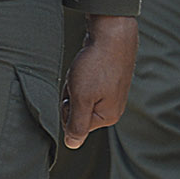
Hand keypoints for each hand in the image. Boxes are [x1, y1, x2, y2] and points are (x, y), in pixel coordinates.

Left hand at [61, 15, 140, 148]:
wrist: (112, 33)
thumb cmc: (96, 65)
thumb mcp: (82, 98)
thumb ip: (77, 124)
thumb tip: (72, 145)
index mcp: (108, 117)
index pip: (73, 125)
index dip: (67, 107)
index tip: (76, 91)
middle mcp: (112, 108)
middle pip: (76, 110)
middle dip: (71, 95)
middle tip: (79, 78)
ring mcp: (111, 92)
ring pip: (79, 95)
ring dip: (74, 83)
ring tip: (84, 70)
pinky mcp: (108, 79)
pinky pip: (85, 82)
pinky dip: (80, 74)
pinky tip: (87, 64)